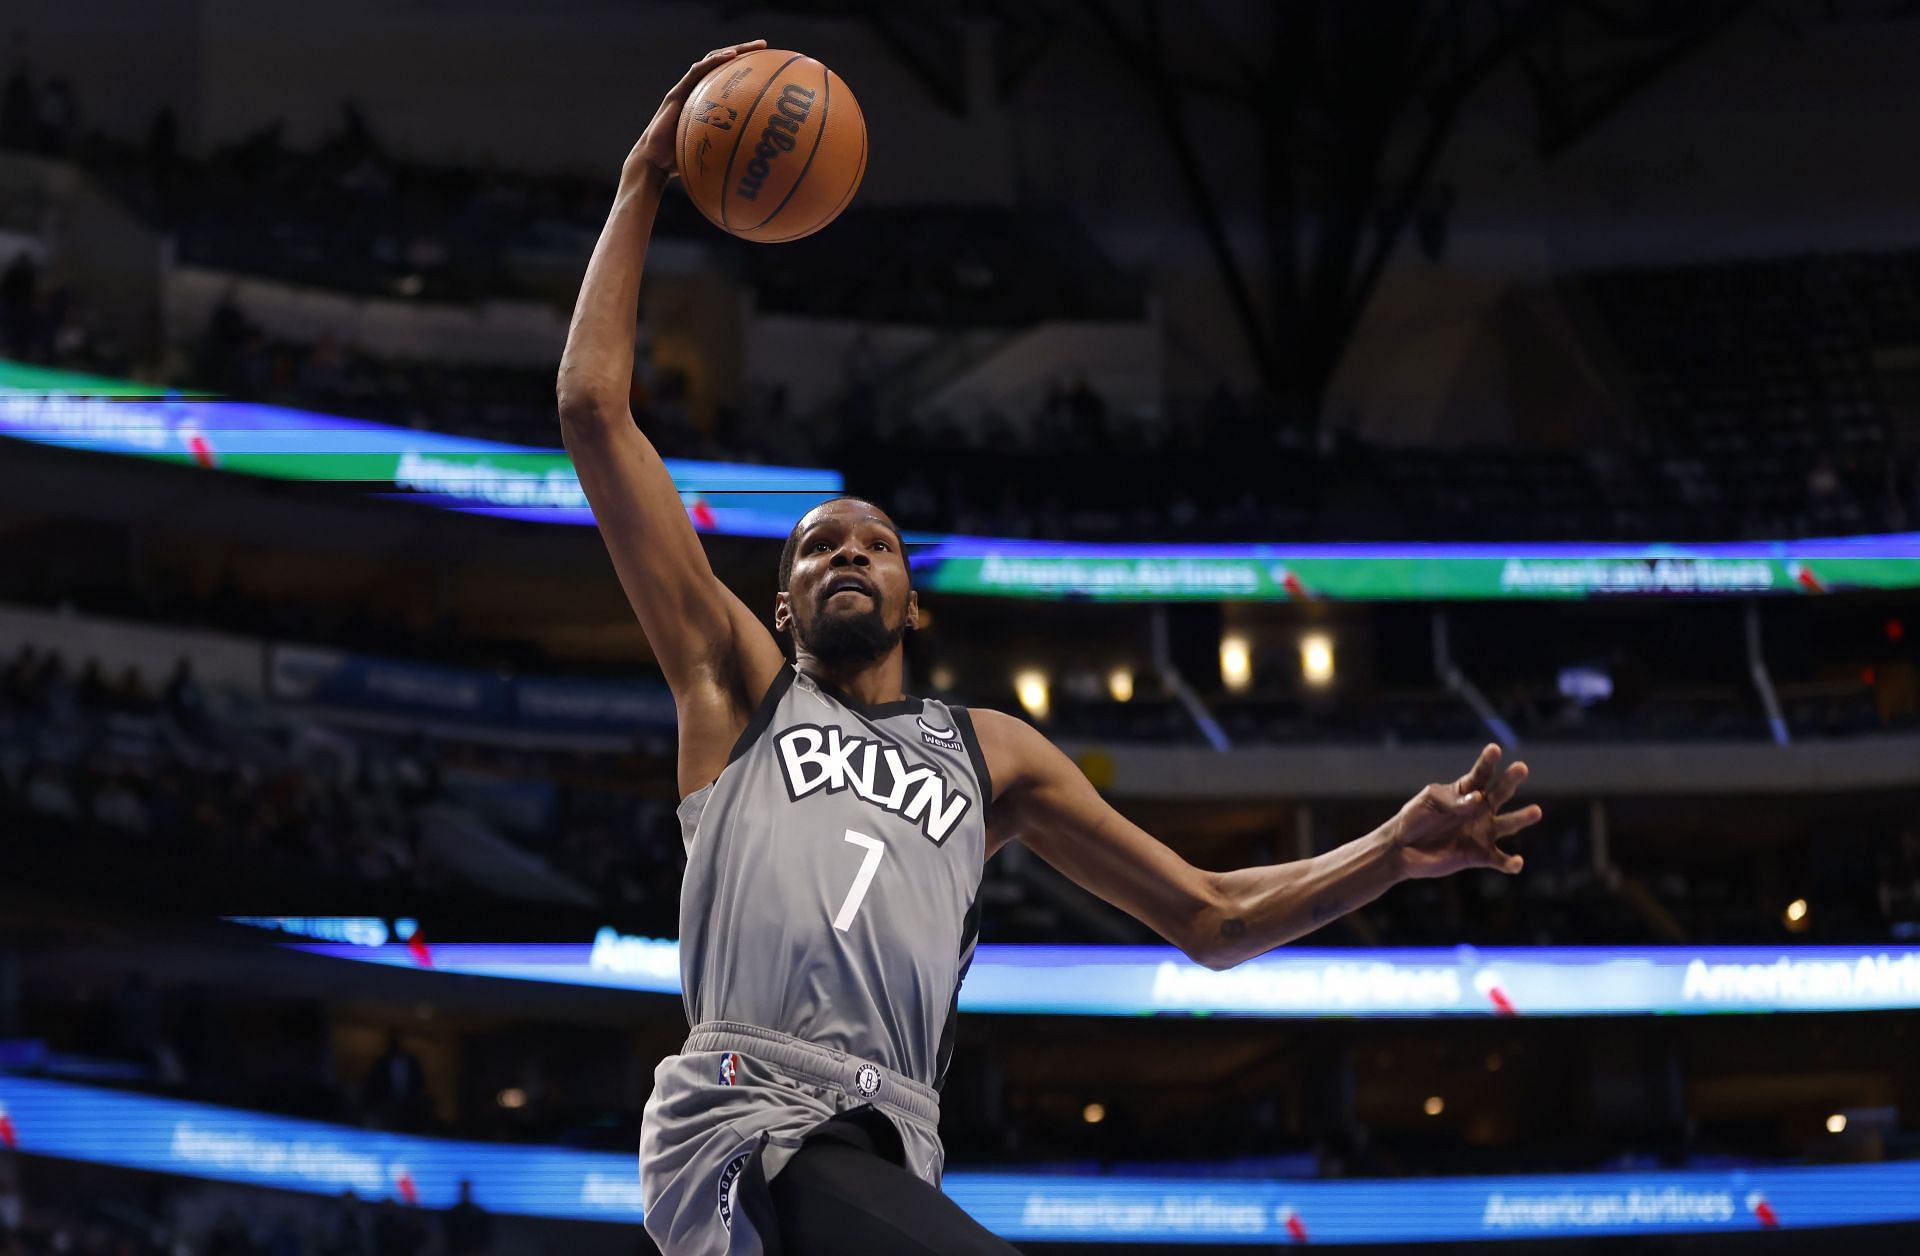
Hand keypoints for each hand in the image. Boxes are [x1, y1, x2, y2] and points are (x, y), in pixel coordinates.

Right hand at [624, 39, 768, 183]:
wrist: (654, 163)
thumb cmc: (681, 164)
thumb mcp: (714, 155)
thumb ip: (731, 150)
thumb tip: (759, 162)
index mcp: (704, 102)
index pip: (726, 78)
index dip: (744, 69)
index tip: (766, 63)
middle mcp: (695, 92)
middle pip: (721, 64)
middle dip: (743, 51)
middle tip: (764, 45)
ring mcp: (685, 90)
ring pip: (710, 61)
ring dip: (733, 50)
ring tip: (755, 46)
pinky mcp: (676, 93)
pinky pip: (696, 72)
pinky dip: (714, 61)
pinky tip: (731, 56)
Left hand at [1388, 743, 1541, 879]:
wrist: (1403, 849)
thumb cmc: (1415, 818)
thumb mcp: (1429, 801)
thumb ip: (1453, 800)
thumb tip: (1478, 799)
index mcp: (1466, 791)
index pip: (1480, 774)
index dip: (1488, 761)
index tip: (1495, 749)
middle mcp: (1480, 809)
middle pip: (1499, 793)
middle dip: (1510, 780)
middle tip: (1521, 768)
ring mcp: (1482, 832)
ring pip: (1508, 824)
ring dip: (1522, 818)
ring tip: (1536, 811)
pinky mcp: (1480, 855)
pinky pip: (1500, 860)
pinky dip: (1510, 863)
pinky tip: (1517, 863)